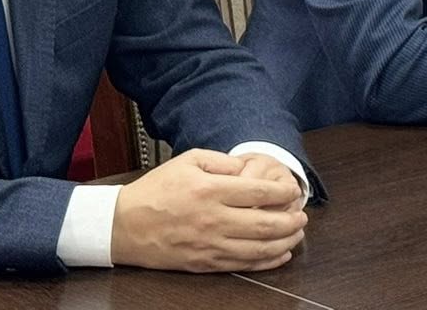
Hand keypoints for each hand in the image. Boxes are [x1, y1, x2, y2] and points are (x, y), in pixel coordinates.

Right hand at [109, 149, 306, 273]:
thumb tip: (248, 169)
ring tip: (297, 234)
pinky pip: (241, 265)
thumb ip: (222, 162)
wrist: (123, 226)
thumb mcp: (188, 161)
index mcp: (211, 190)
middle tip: (303, 216)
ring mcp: (209, 245)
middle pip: (265, 223)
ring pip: (257, 248)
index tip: (292, 190)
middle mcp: (213, 220)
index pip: (259, 191)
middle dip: (291, 221)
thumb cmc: (156, 190)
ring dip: (284, 243)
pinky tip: (280, 256)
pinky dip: (266, 262)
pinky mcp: (203, 263)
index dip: (282, 192)